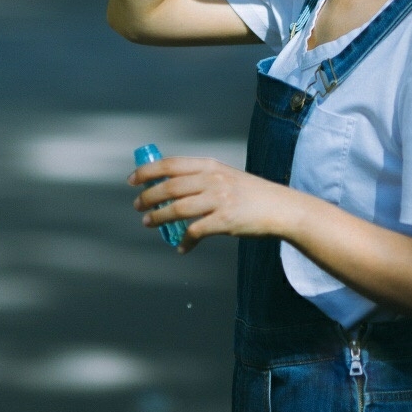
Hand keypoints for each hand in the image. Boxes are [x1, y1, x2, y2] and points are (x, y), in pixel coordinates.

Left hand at [128, 156, 292, 252]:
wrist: (279, 208)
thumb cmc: (250, 194)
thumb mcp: (226, 175)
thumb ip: (202, 178)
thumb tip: (170, 187)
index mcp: (211, 165)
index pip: (172, 164)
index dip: (148, 171)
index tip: (132, 180)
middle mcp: (213, 179)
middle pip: (170, 187)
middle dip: (148, 197)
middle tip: (137, 206)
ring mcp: (219, 199)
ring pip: (178, 209)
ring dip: (158, 217)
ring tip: (148, 223)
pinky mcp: (224, 221)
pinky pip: (195, 232)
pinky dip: (184, 241)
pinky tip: (181, 247)